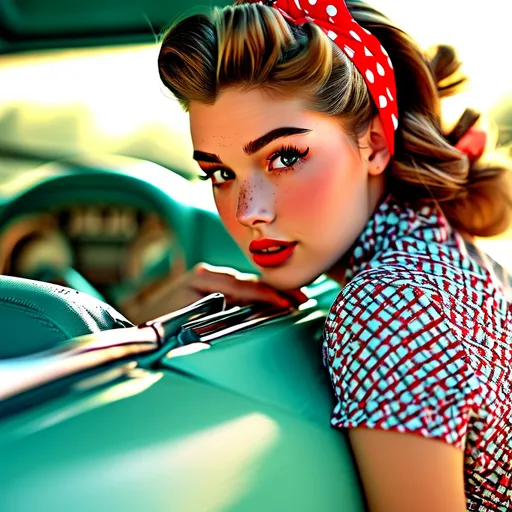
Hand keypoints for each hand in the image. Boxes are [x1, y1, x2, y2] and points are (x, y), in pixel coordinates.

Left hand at [120, 262, 307, 323]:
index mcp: (202, 279)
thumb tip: (250, 317)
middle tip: (303, 299)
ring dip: (270, 293)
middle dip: (276, 291)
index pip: (243, 286)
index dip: (268, 295)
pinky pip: (238, 289)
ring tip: (295, 300)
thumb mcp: (188, 322)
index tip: (288, 304)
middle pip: (249, 281)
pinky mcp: (209, 284)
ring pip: (246, 284)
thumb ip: (220, 317)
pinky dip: (257, 295)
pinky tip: (274, 301)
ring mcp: (208, 277)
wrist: (138, 323)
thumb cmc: (159, 325)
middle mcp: (207, 273)